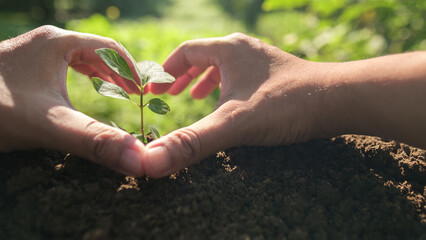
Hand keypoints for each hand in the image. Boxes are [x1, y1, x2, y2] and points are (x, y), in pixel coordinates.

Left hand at [0, 26, 144, 175]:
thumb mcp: (48, 125)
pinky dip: (80, 78)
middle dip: (119, 74)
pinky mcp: (22, 68)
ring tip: (118, 94)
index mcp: (57, 43)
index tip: (145, 95)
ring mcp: (31, 53)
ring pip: (79, 57)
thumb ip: (94, 140)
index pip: (111, 49)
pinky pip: (62, 66)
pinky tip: (82, 92)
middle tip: (135, 98)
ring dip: (101, 75)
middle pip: (96, 51)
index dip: (132, 72)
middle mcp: (45, 42)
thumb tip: (138, 159)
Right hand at [144, 33, 331, 176]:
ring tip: (196, 97)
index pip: (186, 52)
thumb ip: (193, 142)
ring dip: (206, 79)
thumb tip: (152, 161)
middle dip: (184, 76)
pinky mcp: (276, 74)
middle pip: (204, 55)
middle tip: (170, 95)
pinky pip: (243, 75)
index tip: (154, 90)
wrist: (338, 100)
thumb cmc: (287, 104)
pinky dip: (228, 87)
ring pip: (225, 65)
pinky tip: (233, 104)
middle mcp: (246, 49)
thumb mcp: (234, 124)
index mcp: (230, 50)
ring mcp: (263, 60)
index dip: (165, 71)